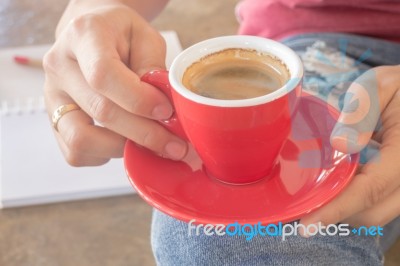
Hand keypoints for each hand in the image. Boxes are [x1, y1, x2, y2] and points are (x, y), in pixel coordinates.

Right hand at [43, 1, 186, 165]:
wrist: (93, 37)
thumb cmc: (122, 36)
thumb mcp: (145, 37)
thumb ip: (152, 66)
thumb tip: (160, 106)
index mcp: (83, 36)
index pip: (104, 74)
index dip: (138, 99)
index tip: (166, 111)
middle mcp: (59, 66)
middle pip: (100, 110)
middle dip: (145, 134)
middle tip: (175, 146)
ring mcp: (52, 96)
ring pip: (82, 139)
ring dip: (123, 148)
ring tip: (149, 144)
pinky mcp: (54, 120)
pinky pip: (76, 153)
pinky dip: (105, 155)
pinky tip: (124, 141)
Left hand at [300, 65, 399, 228]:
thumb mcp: (381, 87)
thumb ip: (361, 113)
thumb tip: (340, 144)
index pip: (370, 189)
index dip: (336, 209)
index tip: (306, 225)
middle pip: (374, 212)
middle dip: (337, 215)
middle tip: (300, 211)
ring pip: (378, 211)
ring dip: (346, 208)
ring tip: (314, 198)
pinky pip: (380, 200)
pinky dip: (356, 198)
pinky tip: (334, 184)